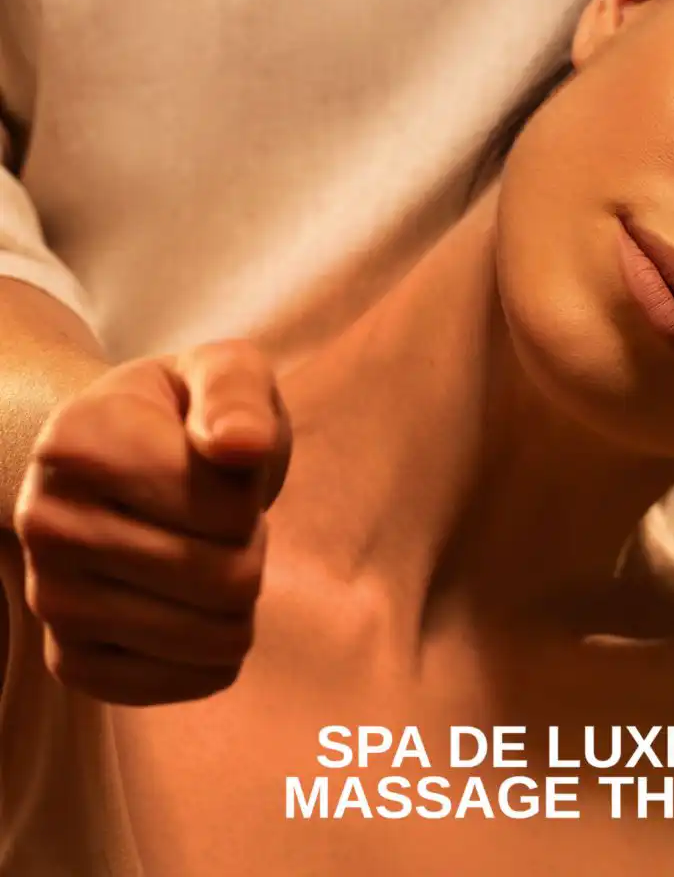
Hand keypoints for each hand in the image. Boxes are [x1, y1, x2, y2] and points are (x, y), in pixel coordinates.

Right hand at [13, 339, 290, 705]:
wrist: (117, 464)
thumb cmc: (185, 415)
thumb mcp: (222, 372)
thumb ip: (238, 395)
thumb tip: (240, 447)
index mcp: (75, 441)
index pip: (228, 509)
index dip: (249, 490)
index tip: (216, 464)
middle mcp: (44, 524)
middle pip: (229, 580)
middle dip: (250, 544)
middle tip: (218, 515)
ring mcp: (52, 600)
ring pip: (219, 637)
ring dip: (240, 594)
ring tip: (203, 548)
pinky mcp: (74, 661)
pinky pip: (195, 681)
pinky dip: (218, 645)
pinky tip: (192, 600)